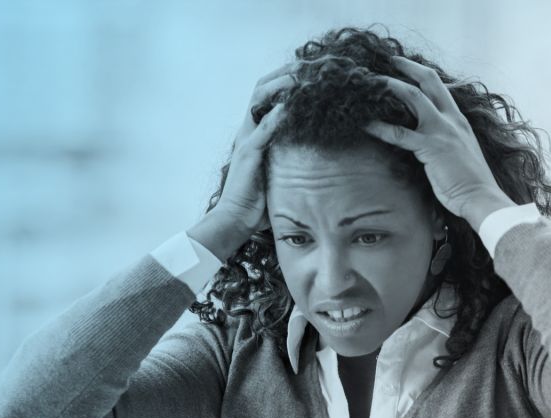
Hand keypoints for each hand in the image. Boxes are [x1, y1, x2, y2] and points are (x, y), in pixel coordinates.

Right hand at [210, 63, 293, 236]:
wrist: (235, 220)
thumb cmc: (257, 202)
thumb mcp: (277, 172)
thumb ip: (289, 156)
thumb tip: (315, 153)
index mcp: (254, 133)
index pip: (266, 95)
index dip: (285, 79)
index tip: (308, 71)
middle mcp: (248, 131)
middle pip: (262, 87)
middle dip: (286, 72)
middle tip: (310, 64)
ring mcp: (247, 139)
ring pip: (261, 98)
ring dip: (283, 83)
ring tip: (304, 74)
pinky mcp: (249, 152)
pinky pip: (264, 126)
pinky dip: (278, 113)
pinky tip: (293, 104)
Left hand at [362, 56, 515, 229]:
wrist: (480, 197)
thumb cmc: (470, 182)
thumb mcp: (461, 153)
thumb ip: (448, 140)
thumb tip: (429, 140)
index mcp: (459, 120)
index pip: (440, 88)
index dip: (421, 75)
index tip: (405, 68)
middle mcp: (452, 119)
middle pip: (429, 81)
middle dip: (407, 68)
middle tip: (388, 61)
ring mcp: (442, 131)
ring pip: (413, 98)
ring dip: (391, 87)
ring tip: (371, 84)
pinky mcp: (431, 147)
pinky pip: (400, 134)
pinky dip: (380, 128)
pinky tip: (365, 125)